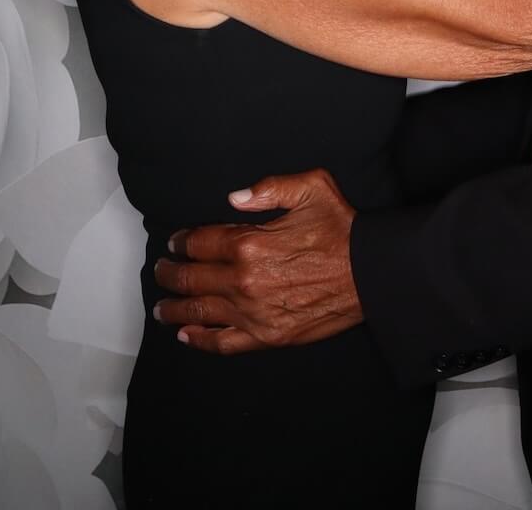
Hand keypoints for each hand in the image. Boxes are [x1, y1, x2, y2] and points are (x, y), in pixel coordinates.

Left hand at [152, 168, 362, 354]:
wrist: (371, 274)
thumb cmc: (342, 231)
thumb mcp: (312, 189)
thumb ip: (269, 187)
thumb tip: (234, 197)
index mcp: (250, 244)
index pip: (200, 243)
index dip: (182, 242)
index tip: (175, 243)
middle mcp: (244, 281)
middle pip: (191, 278)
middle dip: (169, 274)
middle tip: (160, 271)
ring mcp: (253, 313)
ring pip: (199, 312)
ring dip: (174, 308)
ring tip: (161, 307)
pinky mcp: (267, 336)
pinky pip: (223, 343)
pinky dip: (200, 340)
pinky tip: (186, 335)